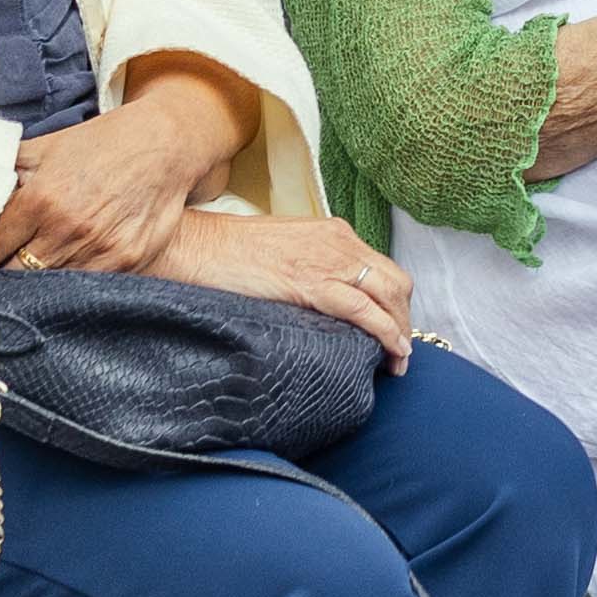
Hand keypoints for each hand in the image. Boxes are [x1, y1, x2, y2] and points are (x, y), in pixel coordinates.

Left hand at [0, 68, 240, 274]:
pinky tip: (68, 274)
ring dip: (39, 283)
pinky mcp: (125, 261)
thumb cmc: (104, 143)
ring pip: (49, 287)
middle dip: (5, 273)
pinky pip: (85, 287)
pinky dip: (73, 286)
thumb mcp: (48, 146)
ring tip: (35, 275)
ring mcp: (98, 249)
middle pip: (15, 274)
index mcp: (40, 199)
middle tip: (4, 271)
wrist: (165, 146)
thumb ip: (7, 167)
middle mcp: (66, 229)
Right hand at [157, 212, 417, 370]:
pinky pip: (363, 309)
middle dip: (404, 320)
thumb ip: (312, 272)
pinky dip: (385, 332)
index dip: (395, 305)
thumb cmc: (227, 256)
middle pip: (395, 283)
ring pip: (388, 295)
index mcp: (334, 234)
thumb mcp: (283, 256)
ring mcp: (327, 260)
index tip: (395, 332)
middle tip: (399, 354)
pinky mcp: (311, 282)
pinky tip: (390, 352)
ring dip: (400, 331)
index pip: (383, 270)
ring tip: (396, 363)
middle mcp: (339, 242)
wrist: (192, 246)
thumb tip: (327, 308)